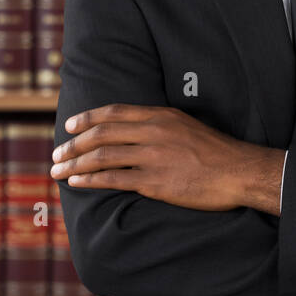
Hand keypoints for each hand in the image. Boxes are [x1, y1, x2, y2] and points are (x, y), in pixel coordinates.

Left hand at [50, 104, 283, 213]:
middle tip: (57, 153)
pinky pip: (113, 179)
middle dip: (73, 144)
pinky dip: (90, 179)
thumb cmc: (216, 152)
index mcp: (160, 116)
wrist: (238, 171)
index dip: (87, 118)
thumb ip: (160, 126)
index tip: (70, 125)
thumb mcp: (187, 126)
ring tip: (57, 171)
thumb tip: (137, 131)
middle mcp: (152, 132)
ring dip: (74, 163)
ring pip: (102, 156)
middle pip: (101, 134)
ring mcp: (152, 156)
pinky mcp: (154, 181)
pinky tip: (77, 182)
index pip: (114, 112)